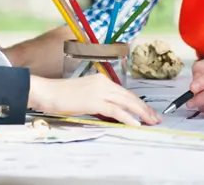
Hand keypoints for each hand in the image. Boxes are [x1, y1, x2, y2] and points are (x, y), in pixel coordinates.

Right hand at [28, 73, 160, 126]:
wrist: (47, 91)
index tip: (147, 112)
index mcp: (100, 79)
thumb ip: (98, 100)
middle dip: (144, 108)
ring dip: (141, 113)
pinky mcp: (94, 100)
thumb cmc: (61, 95)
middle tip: (156, 118)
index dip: (138, 102)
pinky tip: (135, 124)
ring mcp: (99, 90)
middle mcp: (102, 82)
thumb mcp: (84, 95)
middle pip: (129, 96)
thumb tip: (111, 112)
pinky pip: (115, 110)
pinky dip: (127, 117)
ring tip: (151, 121)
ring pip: (126, 102)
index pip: (124, 92)